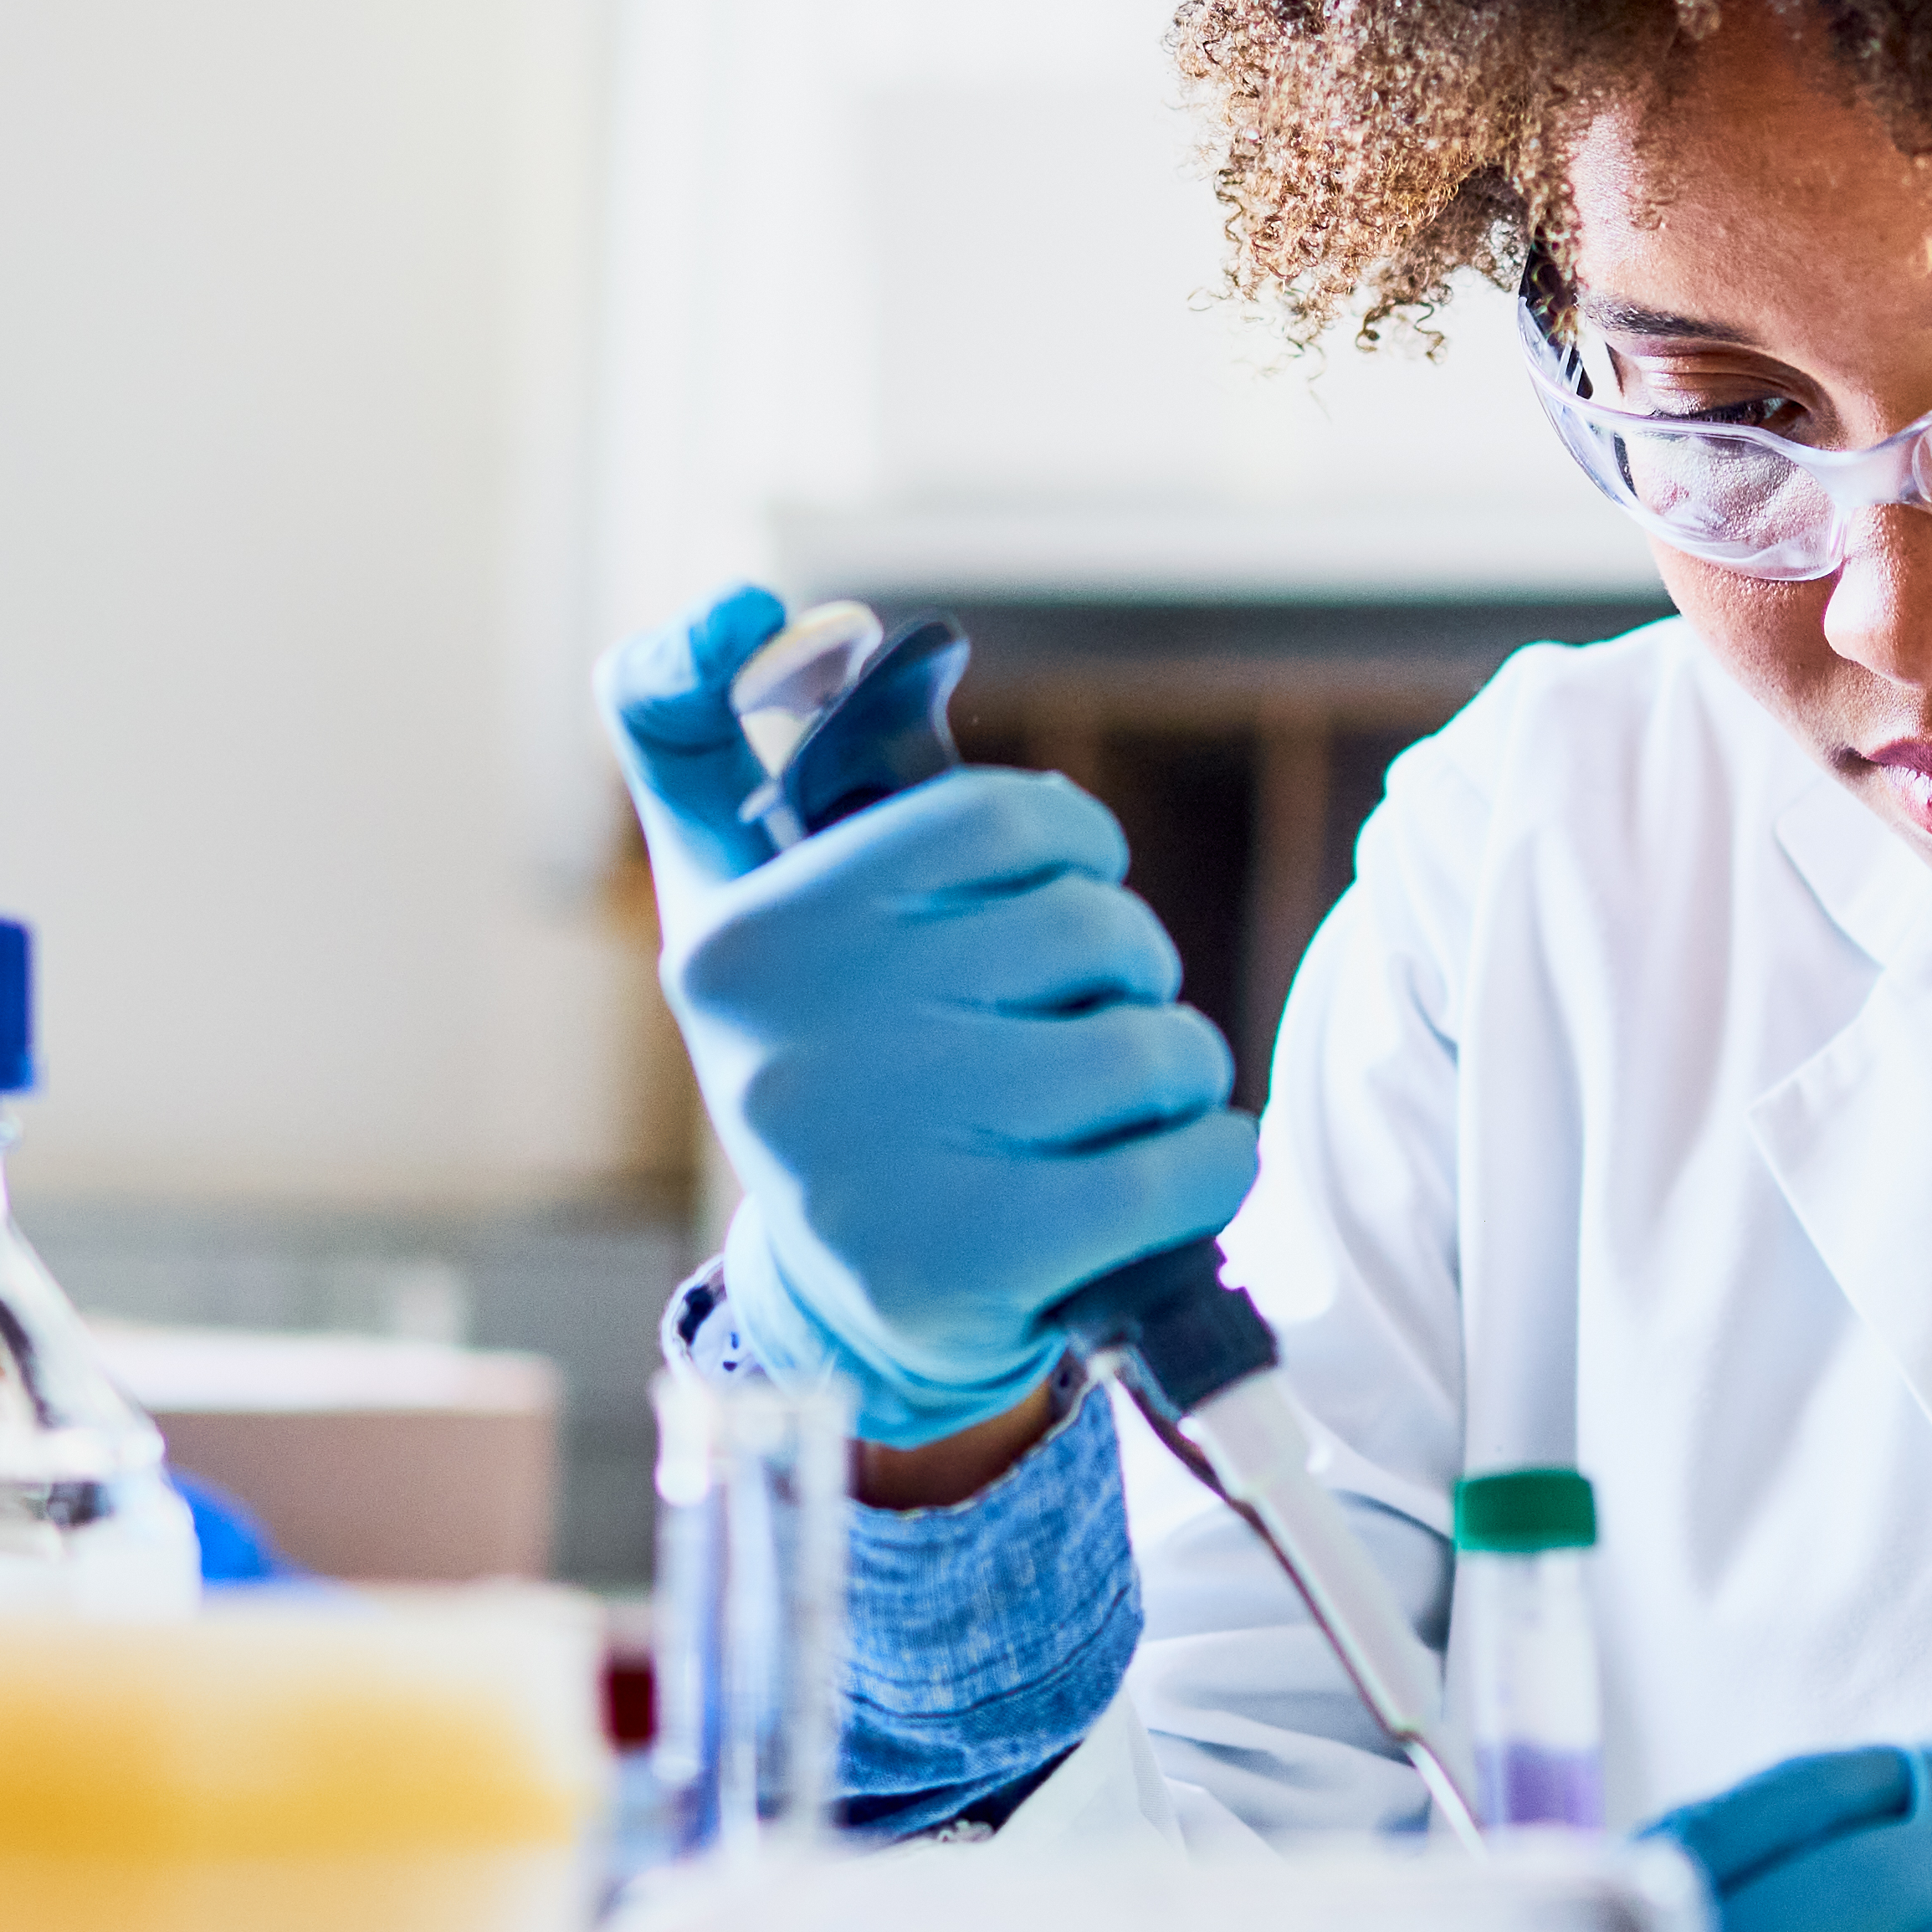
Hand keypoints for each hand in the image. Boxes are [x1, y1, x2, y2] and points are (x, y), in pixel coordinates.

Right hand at [607, 588, 1256, 1444]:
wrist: (837, 1321)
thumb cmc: (818, 1064)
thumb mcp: (729, 900)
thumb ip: (717, 735)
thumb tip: (788, 610)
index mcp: (754, 935)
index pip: (996, 818)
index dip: (1072, 843)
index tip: (1069, 882)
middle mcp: (800, 1040)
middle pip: (1092, 929)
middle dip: (1127, 967)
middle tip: (1089, 1018)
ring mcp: (881, 1158)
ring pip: (1154, 1043)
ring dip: (1173, 1070)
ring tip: (1116, 1104)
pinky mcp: (976, 1263)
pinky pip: (1189, 1164)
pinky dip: (1214, 1163)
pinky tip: (1169, 1172)